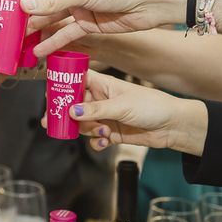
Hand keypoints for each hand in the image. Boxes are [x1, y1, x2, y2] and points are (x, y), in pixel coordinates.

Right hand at [4, 0, 184, 55]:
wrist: (151, 1)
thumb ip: (52, 1)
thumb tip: (23, 4)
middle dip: (20, 11)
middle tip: (1, 23)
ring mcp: (76, 7)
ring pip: (49, 18)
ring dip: (33, 29)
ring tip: (14, 41)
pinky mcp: (85, 24)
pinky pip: (64, 34)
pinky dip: (52, 42)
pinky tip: (38, 52)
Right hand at [52, 71, 206, 155]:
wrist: (172, 126)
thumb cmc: (151, 106)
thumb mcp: (121, 106)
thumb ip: (95, 110)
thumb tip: (71, 111)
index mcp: (102, 84)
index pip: (76, 79)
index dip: (61, 85)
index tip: (50, 94)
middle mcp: (100, 99)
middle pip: (73, 104)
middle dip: (63, 113)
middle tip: (51, 121)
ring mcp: (105, 116)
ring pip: (82, 123)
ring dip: (86, 130)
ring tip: (99, 132)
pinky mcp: (110, 132)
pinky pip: (94, 138)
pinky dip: (96, 141)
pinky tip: (104, 142)